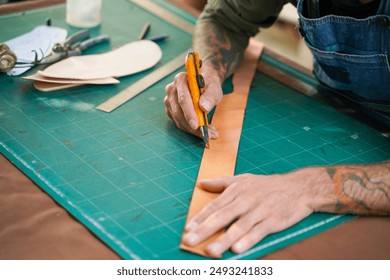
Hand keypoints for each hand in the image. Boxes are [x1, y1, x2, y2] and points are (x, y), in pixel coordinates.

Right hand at [164, 65, 222, 138]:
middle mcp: (172, 90)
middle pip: (178, 112)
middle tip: (207, 134)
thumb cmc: (209, 84)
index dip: (189, 113)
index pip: (183, 99)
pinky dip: (190, 129)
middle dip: (192, 126)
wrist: (205, 84)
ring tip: (210, 133)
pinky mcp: (171, 110)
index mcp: (180, 80)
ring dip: (193, 130)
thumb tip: (204, 107)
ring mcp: (170, 100)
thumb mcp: (214, 88)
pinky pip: (179, 122)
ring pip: (178, 119)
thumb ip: (210, 96)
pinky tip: (201, 131)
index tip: (197, 125)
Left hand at [182, 173, 314, 257]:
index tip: (187, 229)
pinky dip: (247, 240)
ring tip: (210, 250)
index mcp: (236, 190)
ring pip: (239, 227)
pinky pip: (258, 232)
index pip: (214, 205)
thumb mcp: (244, 178)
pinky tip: (237, 249)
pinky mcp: (272, 221)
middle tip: (190, 240)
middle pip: (222, 216)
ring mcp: (259, 211)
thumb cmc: (267, 185)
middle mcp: (246, 200)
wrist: (298, 187)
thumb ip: (221, 183)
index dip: (200, 218)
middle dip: (204, 229)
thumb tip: (201, 183)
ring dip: (224, 239)